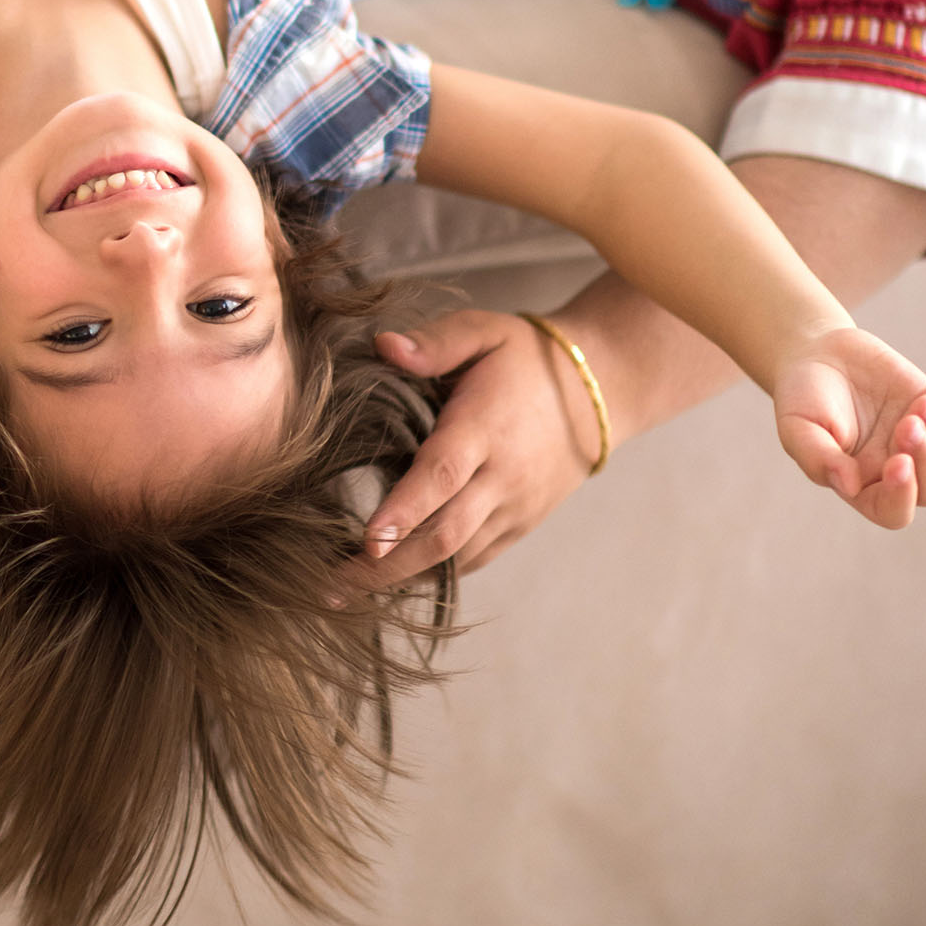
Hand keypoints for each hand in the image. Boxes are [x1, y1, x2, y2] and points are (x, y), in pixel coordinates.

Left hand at [352, 308, 598, 587]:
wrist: (594, 393)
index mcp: (484, 428)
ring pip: (458, 557)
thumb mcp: (483, 332)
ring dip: (404, 578)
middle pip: (445, 534)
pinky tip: (391, 582)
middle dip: (388, 566)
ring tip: (344, 593)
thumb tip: (383, 346)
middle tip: (330, 588)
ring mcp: (513, 508)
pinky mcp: (519, 525)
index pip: (442, 475)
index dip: (404, 509)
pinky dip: (435, 574)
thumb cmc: (524, 357)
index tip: (368, 540)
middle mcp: (501, 477)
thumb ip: (434, 342)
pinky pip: (474, 559)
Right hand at [773, 326, 925, 527]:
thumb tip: (850, 486)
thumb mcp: (797, 427)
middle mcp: (895, 470)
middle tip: (906, 422)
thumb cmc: (802, 396)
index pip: (892, 511)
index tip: (898, 461)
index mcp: (861, 485)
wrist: (817, 353)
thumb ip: (818, 458)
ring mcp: (920, 443)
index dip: (902, 495)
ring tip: (922, 404)